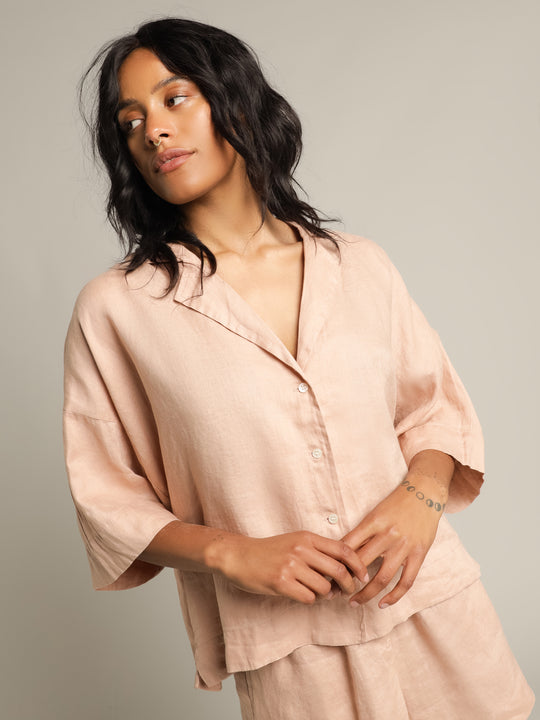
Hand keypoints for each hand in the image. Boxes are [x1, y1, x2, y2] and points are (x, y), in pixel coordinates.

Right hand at [215, 531, 369, 604]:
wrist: (238, 555)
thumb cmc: (269, 550)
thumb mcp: (294, 541)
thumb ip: (317, 550)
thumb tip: (343, 568)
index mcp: (307, 537)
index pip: (343, 549)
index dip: (358, 564)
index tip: (363, 575)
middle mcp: (301, 550)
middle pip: (339, 570)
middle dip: (347, 585)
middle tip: (347, 591)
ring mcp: (291, 566)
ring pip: (324, 588)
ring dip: (325, 595)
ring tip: (317, 592)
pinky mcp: (281, 583)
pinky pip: (308, 598)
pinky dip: (309, 600)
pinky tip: (302, 594)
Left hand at [341, 473, 447, 608]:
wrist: (425, 492)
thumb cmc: (395, 503)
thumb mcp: (374, 513)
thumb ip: (362, 533)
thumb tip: (341, 553)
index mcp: (372, 522)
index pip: (347, 547)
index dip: (334, 563)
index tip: (324, 574)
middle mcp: (387, 535)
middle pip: (360, 564)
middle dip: (344, 581)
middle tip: (332, 592)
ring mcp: (404, 546)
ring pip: (381, 577)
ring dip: (365, 594)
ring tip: (353, 602)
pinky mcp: (419, 554)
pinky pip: (406, 581)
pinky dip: (394, 596)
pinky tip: (382, 604)